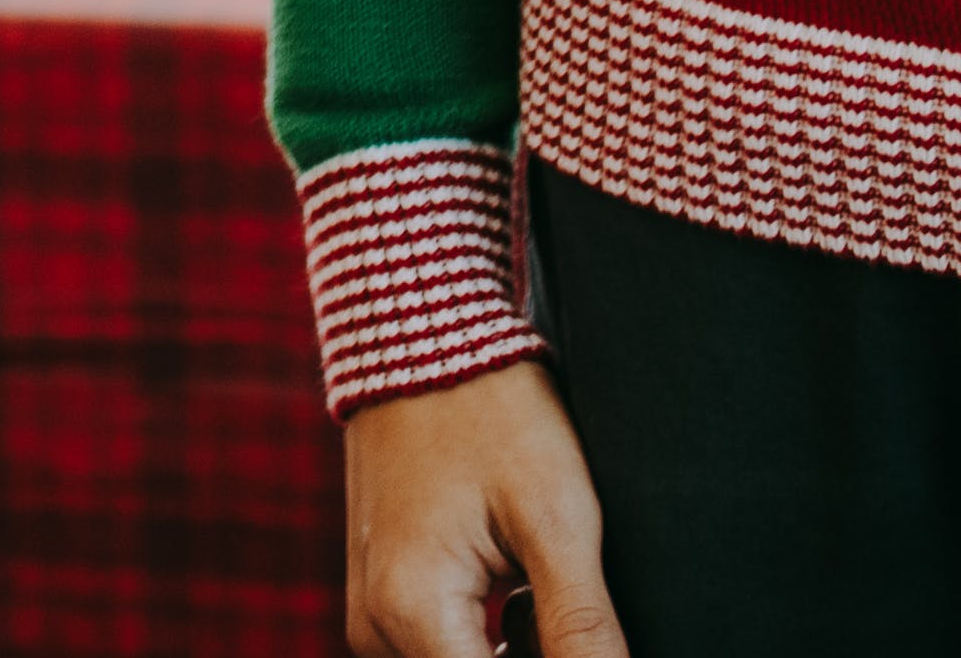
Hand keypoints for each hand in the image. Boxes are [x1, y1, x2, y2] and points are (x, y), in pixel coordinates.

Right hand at [346, 367, 623, 655]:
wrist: (417, 336)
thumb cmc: (492, 412)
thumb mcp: (556, 518)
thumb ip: (583, 627)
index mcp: (412, 614)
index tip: (590, 639)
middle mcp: (375, 629)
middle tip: (572, 608)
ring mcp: (370, 616)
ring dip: (513, 655)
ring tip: (543, 596)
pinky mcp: (379, 599)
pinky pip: (439, 653)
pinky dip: (488, 643)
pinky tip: (518, 596)